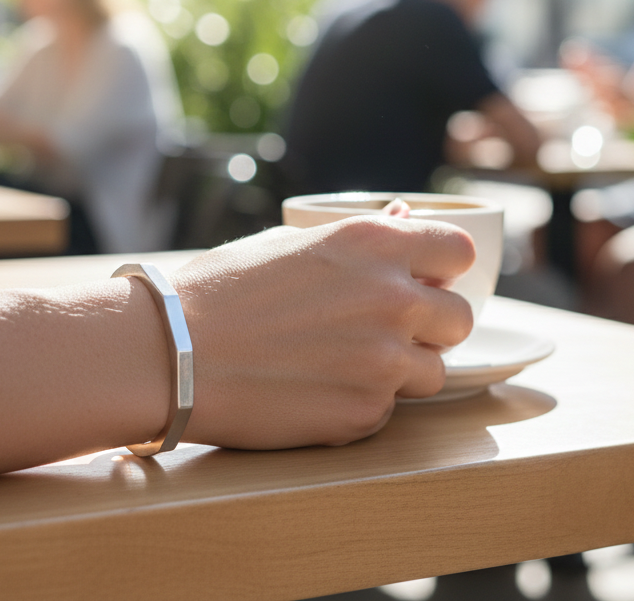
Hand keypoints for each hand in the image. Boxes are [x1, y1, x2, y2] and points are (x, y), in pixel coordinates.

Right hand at [172, 217, 474, 449]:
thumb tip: (405, 219)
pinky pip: (388, 409)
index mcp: (373, 244)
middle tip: (389, 328)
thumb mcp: (291, 243)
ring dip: (403, 369)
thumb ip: (362, 236)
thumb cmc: (222, 291)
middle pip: (460, 318)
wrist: (172, 353)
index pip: (461, 250)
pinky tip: (316, 390)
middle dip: (433, 325)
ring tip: (346, 362)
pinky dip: (363, 402)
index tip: (427, 278)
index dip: (446, 267)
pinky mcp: (365, 414)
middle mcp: (392, 298)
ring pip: (434, 372)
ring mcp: (383, 361)